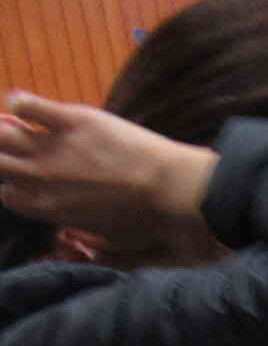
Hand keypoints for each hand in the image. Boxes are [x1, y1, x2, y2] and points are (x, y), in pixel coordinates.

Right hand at [0, 92, 216, 251]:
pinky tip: (23, 105)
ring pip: (3, 134)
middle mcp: (42, 178)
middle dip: (2, 157)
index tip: (26, 181)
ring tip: (12, 127)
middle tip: (12, 150)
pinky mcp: (71, 121)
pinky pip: (27, 105)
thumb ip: (91, 242)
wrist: (173, 190)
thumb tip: (79, 241)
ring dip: (3, 129)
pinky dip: (20, 102)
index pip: (10, 196)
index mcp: (50, 208)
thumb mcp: (116, 243)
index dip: (15, 187)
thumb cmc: (151, 222)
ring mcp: (54, 147)